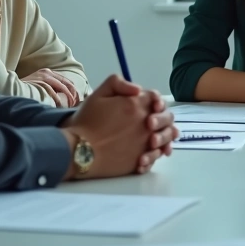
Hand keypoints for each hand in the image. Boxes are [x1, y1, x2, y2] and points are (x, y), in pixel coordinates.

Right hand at [24, 68, 78, 106]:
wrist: (10, 87)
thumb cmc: (26, 90)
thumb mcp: (39, 85)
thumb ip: (50, 88)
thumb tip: (65, 97)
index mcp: (48, 72)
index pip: (67, 81)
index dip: (74, 91)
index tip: (77, 100)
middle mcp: (47, 73)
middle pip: (67, 83)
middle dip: (74, 94)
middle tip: (76, 104)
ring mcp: (43, 78)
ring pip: (62, 88)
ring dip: (68, 98)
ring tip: (70, 106)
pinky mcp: (40, 84)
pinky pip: (53, 93)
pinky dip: (58, 100)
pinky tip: (60, 106)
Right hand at [62, 75, 178, 178]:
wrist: (78, 151)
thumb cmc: (87, 122)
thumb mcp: (98, 95)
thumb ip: (118, 83)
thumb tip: (138, 89)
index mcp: (136, 104)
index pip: (156, 98)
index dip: (154, 100)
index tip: (150, 105)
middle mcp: (145, 124)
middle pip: (167, 119)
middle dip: (162, 118)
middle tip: (152, 123)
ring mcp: (144, 143)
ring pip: (165, 139)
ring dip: (163, 137)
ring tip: (153, 140)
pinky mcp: (140, 161)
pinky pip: (154, 157)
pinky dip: (153, 156)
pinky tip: (145, 155)